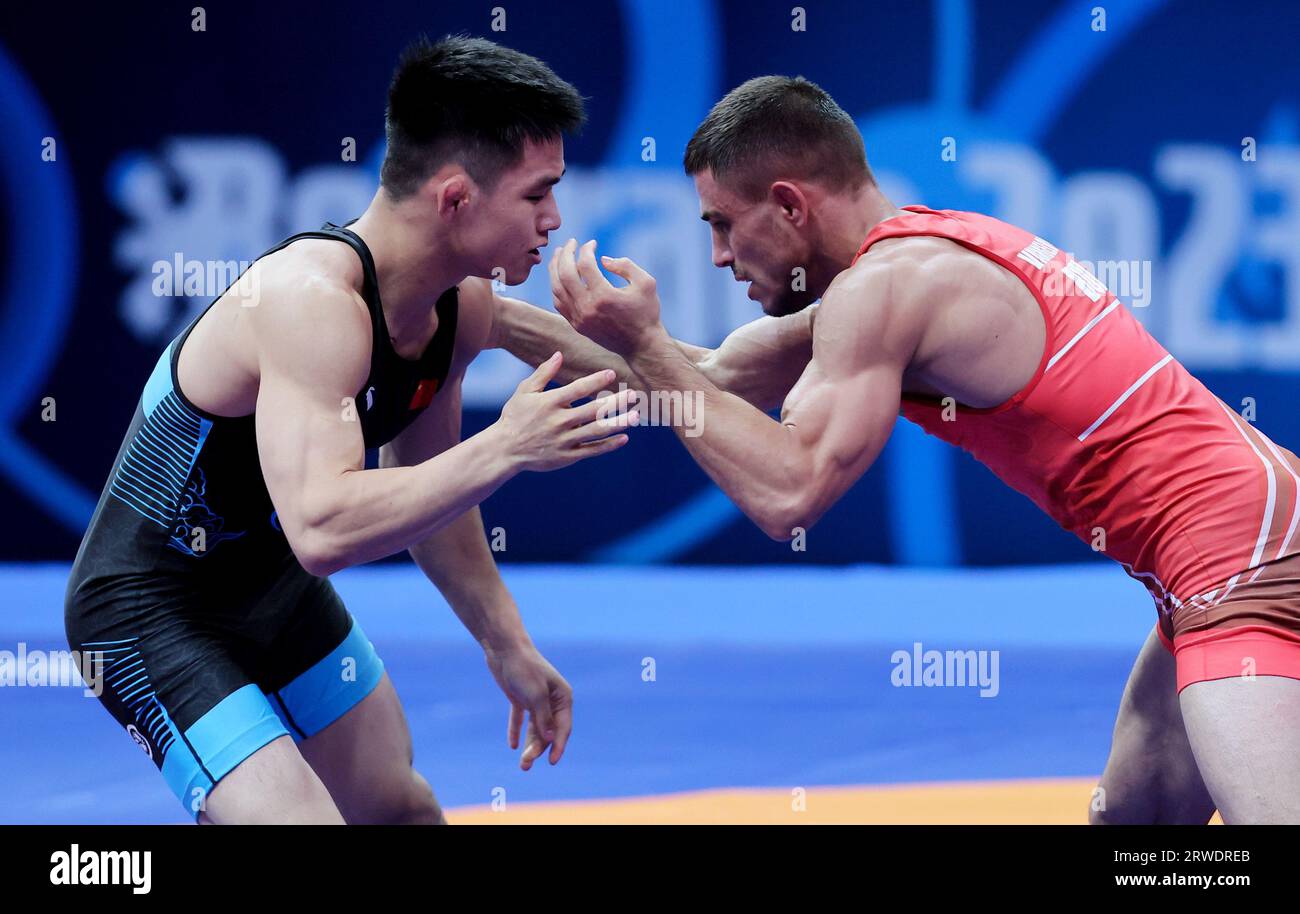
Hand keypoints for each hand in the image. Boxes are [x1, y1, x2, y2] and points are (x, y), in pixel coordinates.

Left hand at [483, 642, 573, 769]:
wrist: (504, 648)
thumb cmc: (524, 669)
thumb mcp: (535, 695)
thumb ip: (543, 718)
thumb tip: (550, 739)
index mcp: (562, 697)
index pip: (563, 727)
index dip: (558, 746)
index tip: (551, 762)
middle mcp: (552, 700)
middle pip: (548, 730)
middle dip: (539, 748)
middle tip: (525, 764)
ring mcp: (536, 699)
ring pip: (535, 727)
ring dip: (529, 744)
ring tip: (522, 762)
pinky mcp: (520, 697)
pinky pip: (520, 719)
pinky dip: (517, 730)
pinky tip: (512, 745)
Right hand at [494, 352, 637, 471]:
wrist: (505, 449)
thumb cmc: (515, 416)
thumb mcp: (524, 392)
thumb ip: (543, 374)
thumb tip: (558, 354)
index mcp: (549, 403)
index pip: (577, 389)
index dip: (595, 381)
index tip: (612, 373)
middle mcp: (559, 422)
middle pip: (592, 410)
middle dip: (615, 402)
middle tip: (633, 394)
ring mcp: (564, 440)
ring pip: (596, 431)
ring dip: (618, 423)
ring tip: (635, 416)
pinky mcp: (567, 456)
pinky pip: (592, 451)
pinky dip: (609, 445)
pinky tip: (624, 438)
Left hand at [550, 238, 667, 355]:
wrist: (641, 346)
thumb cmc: (646, 312)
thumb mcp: (646, 283)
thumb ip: (625, 265)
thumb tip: (603, 259)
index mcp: (604, 296)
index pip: (585, 265)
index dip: (586, 249)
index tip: (593, 243)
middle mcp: (587, 308)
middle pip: (565, 274)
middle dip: (565, 254)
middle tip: (571, 243)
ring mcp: (579, 318)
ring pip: (556, 288)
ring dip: (555, 268)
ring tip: (559, 254)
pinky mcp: (577, 325)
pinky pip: (558, 302)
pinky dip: (556, 286)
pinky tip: (561, 275)